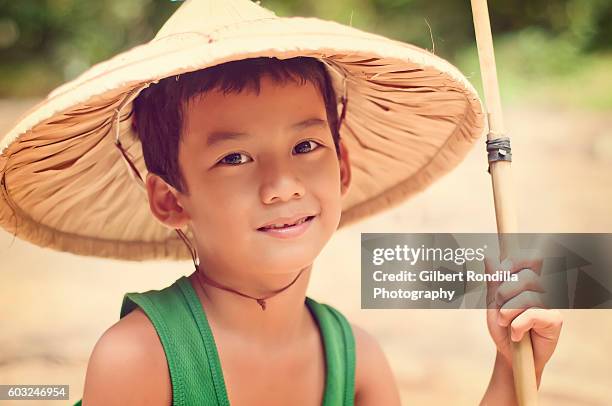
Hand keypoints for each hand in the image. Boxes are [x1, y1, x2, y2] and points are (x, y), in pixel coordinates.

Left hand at [484, 256, 562, 381]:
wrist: (509, 354)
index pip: (532, 258)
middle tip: (500, 308)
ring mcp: (551, 303)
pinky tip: (517, 334)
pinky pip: (532, 314)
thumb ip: (493, 280)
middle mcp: (543, 289)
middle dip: (505, 293)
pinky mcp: (555, 319)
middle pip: (527, 276)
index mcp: (528, 280)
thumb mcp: (493, 302)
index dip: (517, 260)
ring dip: (508, 313)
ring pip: (528, 297)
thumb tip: (490, 257)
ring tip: (506, 323)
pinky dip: (517, 326)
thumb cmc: (503, 327)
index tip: (503, 270)